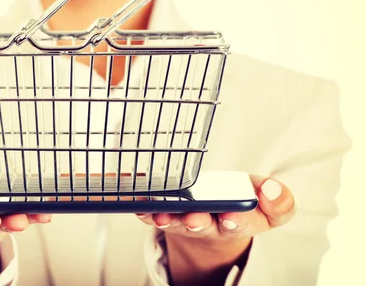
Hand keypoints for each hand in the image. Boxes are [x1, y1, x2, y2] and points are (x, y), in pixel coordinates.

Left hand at [136, 175, 294, 285]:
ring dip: (166, 218)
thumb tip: (271, 189)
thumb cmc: (245, 207)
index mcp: (238, 222)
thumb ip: (279, 201)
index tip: (231, 216)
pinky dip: (142, 208)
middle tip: (193, 218)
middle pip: (202, 226)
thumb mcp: (270, 206)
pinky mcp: (165, 214)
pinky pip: (151, 212)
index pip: (240, 223)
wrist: (219, 218)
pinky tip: (135, 202)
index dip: (236, 221)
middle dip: (197, 222)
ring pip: (173, 222)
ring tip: (160, 214)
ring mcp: (184, 221)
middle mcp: (209, 225)